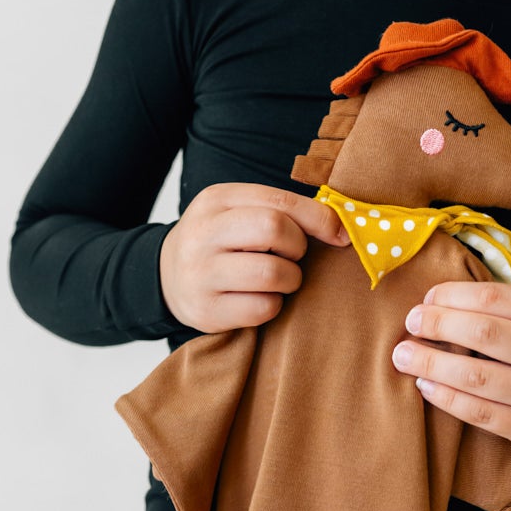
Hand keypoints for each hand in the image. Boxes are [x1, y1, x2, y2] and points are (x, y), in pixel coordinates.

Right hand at [159, 183, 350, 332]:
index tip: (340, 234)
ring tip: (279, 278)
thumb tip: (343, 228)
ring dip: (290, 279)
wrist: (168, 276)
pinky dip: (273, 305)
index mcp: (217, 199)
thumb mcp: (241, 212)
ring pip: (272, 273)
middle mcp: (202, 233)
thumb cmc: (223, 242)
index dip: (318, 218)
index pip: (278, 202)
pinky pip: (262, 308)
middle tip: (293, 256)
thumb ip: (284, 212)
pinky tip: (260, 298)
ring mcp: (200, 273)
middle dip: (298, 246)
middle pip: (273, 229)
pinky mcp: (206, 310)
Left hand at [389, 281, 510, 445]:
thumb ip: (505, 307)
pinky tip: (426, 386)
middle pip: (484, 336)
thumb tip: (437, 303)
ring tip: (404, 356)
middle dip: (437, 326)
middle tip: (410, 324)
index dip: (452, 297)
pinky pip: (481, 415)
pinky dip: (447, 399)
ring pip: (477, 378)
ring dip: (431, 365)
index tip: (427, 299)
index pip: (495, 299)